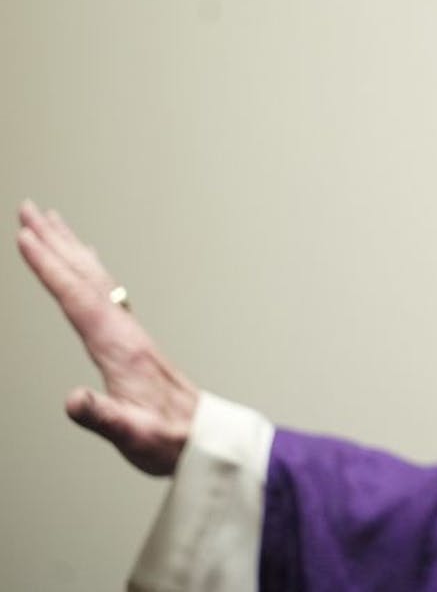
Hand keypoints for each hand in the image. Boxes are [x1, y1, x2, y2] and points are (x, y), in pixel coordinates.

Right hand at [16, 200, 196, 475]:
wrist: (201, 438)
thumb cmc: (166, 438)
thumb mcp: (131, 433)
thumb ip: (102, 417)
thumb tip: (73, 400)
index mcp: (119, 346)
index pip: (77, 297)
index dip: (49, 266)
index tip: (24, 236)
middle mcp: (124, 330)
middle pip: (84, 274)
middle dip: (54, 241)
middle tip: (27, 208)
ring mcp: (129, 331)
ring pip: (94, 277)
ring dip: (69, 247)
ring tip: (48, 221)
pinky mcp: (130, 338)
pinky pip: (103, 290)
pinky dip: (88, 269)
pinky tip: (86, 261)